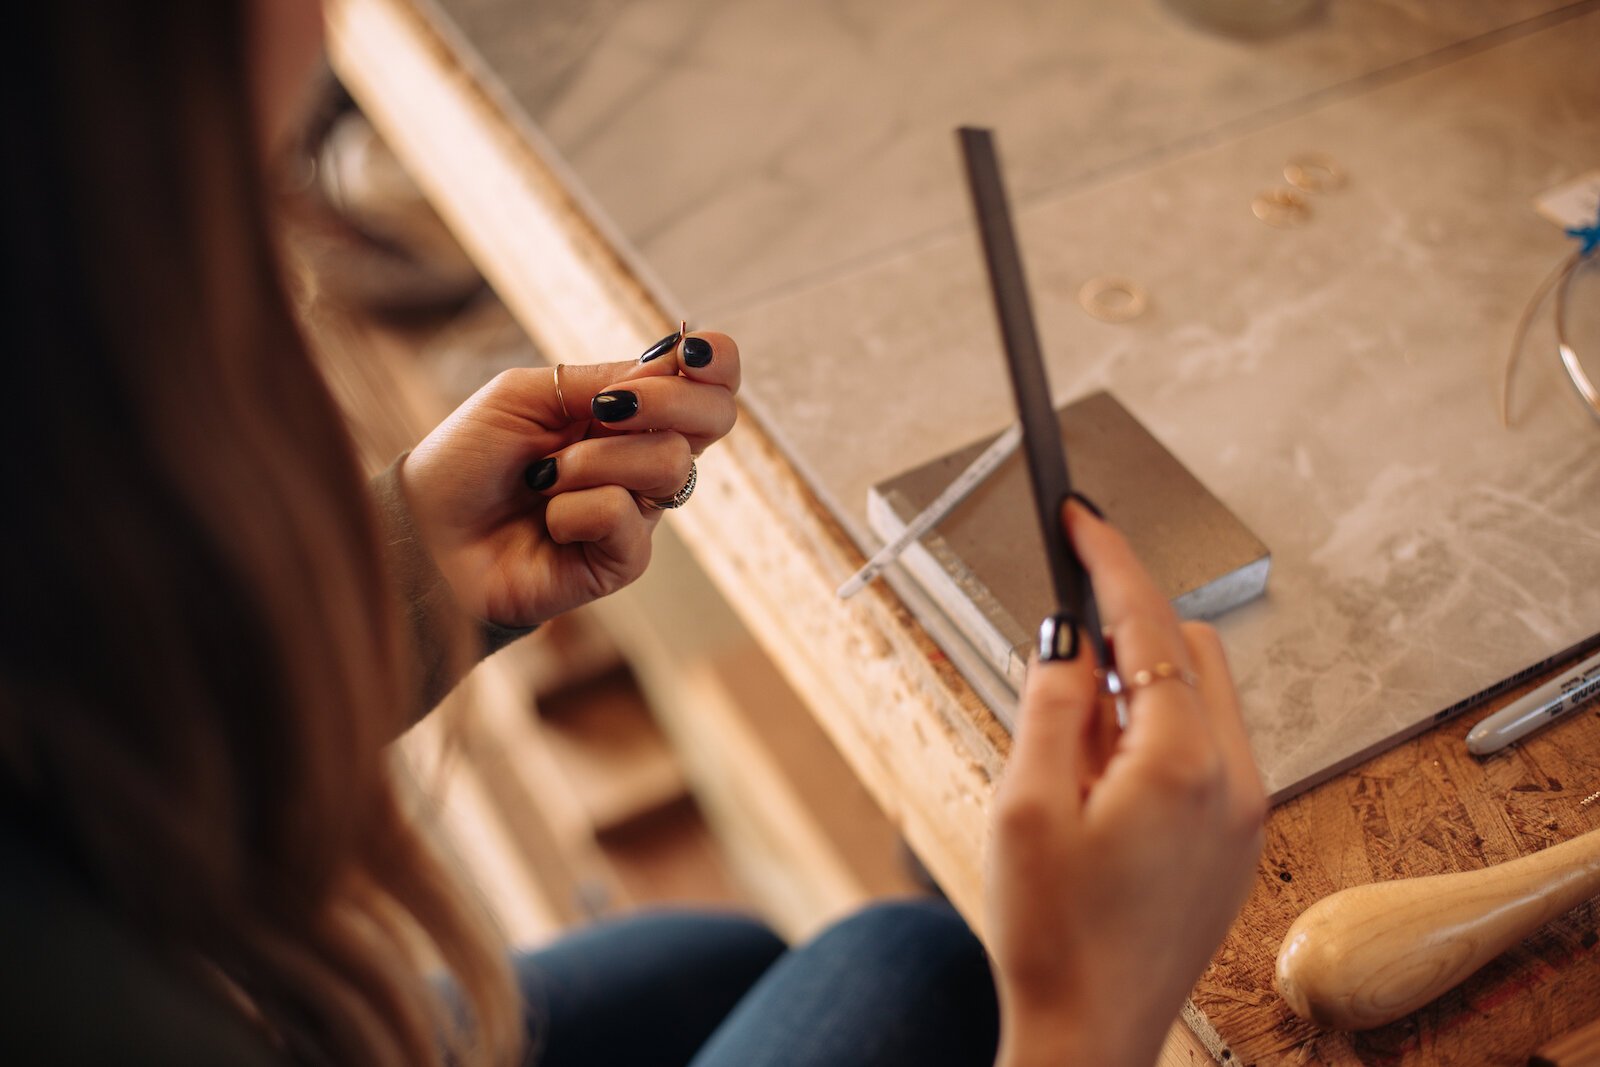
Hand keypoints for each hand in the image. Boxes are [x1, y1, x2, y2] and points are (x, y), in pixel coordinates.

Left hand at [399, 331, 739, 626]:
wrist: (424, 532)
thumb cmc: (468, 459)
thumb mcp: (528, 395)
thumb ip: (601, 379)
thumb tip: (671, 364)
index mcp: (629, 412)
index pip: (706, 383)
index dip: (715, 361)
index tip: (688, 353)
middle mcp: (643, 460)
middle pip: (715, 419)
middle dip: (667, 402)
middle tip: (604, 410)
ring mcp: (638, 512)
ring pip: (668, 466)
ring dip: (594, 462)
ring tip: (543, 477)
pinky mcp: (621, 561)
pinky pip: (625, 518)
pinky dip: (575, 510)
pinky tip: (546, 522)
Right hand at [985, 501, 1265, 1066]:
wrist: (1092, 1031)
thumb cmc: (1053, 936)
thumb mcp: (1023, 804)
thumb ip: (1050, 703)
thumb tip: (1067, 634)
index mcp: (1181, 762)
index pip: (1150, 623)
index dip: (1109, 559)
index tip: (1082, 518)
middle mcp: (1233, 778)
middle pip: (1190, 647)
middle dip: (1124, 634)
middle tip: (1055, 675)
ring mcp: (1244, 811)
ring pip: (1200, 696)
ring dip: (1137, 689)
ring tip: (1069, 760)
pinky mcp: (1238, 837)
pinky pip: (1208, 746)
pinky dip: (1156, 732)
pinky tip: (1101, 787)